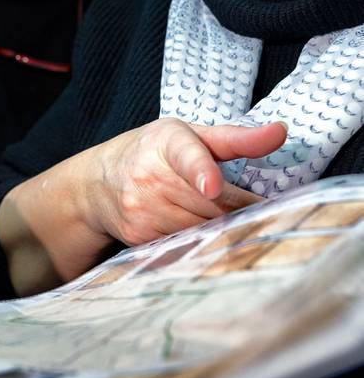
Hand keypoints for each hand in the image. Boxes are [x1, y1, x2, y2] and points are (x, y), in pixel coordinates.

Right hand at [82, 118, 280, 245]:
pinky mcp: (139, 236)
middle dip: (241, 209)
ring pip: (203, 229)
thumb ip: (236, 138)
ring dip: (223, 228)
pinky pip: (186, 245)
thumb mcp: (188, 134)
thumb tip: (281, 132)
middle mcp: (149, 175)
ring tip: (225, 218)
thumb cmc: (153, 153)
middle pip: (214, 205)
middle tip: (258, 208)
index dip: (201, 172)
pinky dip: (201, 243)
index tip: (212, 187)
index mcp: (167, 141)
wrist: (97, 183)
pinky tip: (201, 233)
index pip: (187, 156)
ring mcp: (142, 209)